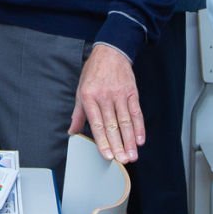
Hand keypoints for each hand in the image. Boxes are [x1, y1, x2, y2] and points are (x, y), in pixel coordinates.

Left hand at [66, 44, 142, 162]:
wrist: (111, 52)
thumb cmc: (93, 72)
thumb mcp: (80, 90)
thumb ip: (78, 113)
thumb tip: (72, 132)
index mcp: (89, 97)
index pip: (97, 124)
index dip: (102, 141)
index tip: (107, 155)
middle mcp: (105, 97)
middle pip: (113, 125)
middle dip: (118, 145)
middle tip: (122, 160)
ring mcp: (120, 94)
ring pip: (126, 121)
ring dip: (130, 140)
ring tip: (132, 155)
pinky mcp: (132, 92)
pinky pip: (136, 112)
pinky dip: (139, 127)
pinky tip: (140, 139)